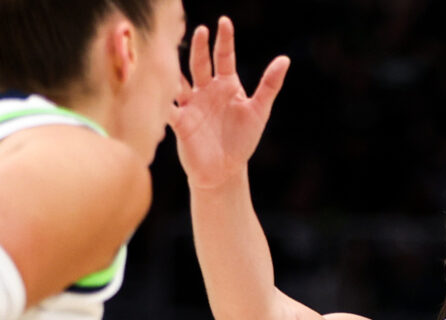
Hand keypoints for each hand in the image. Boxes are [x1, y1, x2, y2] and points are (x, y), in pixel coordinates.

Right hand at [170, 18, 289, 190]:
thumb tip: (285, 59)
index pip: (224, 56)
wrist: (225, 170)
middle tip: (201, 30)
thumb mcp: (259, 111)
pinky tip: (160, 89)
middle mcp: (206, 90)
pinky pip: (169, 108)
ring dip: (176, 68)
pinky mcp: (180, 122)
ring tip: (171, 53)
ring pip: (180, 81)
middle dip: (200, 47)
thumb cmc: (242, 140)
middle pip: (200, 63)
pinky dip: (164, 100)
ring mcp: (191, 104)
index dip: (224, 39)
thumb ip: (269, 85)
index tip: (224, 22)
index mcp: (226, 84)